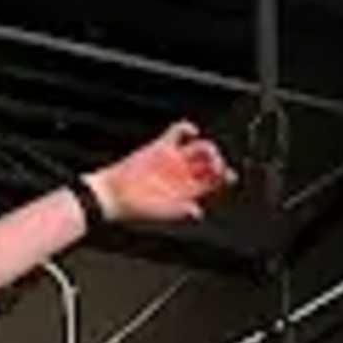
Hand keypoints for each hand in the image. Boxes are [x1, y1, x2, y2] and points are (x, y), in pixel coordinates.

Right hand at [93, 123, 234, 225]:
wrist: (114, 196)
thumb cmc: (135, 209)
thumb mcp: (162, 214)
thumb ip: (180, 211)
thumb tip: (197, 213)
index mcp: (188, 190)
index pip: (213, 181)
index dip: (224, 178)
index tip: (228, 176)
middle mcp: (184, 174)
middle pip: (210, 163)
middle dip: (217, 162)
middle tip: (217, 165)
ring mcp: (173, 159)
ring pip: (199, 147)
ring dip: (208, 148)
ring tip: (208, 153)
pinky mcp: (160, 147)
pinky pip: (178, 132)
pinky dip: (187, 128)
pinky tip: (192, 131)